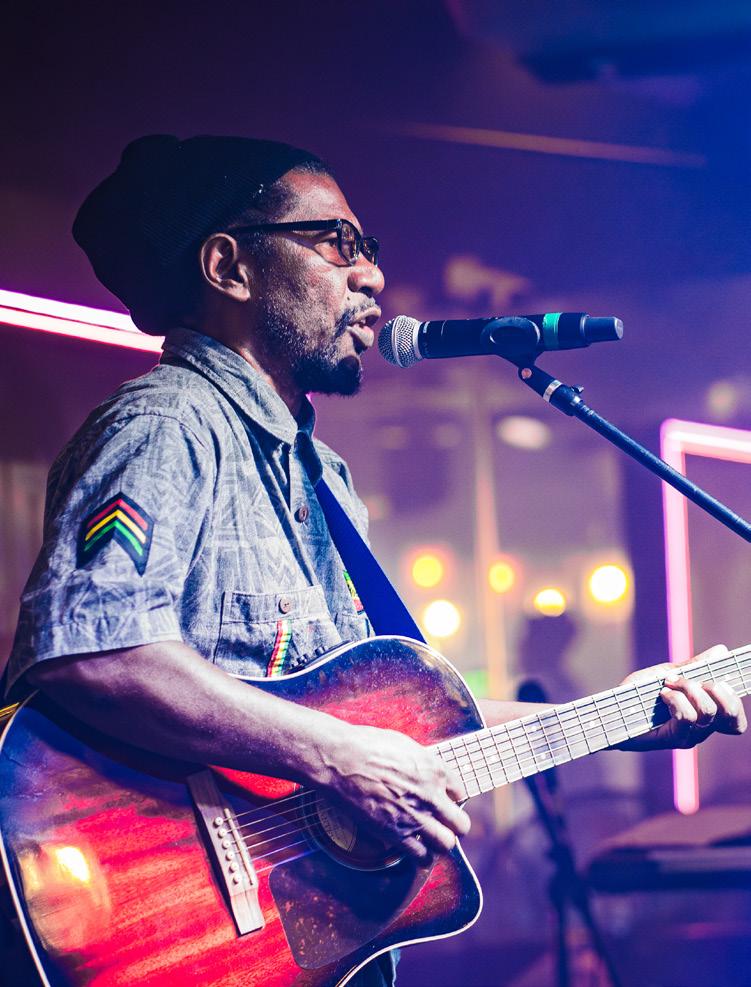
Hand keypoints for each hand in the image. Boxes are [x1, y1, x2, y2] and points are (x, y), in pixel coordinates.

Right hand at [320, 722, 470, 860]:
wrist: (341, 760)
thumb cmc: (368, 745)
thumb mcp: (405, 745)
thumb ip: (422, 762)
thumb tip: (426, 770)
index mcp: (435, 769)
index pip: (461, 792)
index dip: (451, 798)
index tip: (442, 799)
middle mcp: (432, 796)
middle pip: (461, 824)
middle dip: (454, 825)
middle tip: (443, 824)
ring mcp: (415, 817)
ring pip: (447, 844)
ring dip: (440, 843)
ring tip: (431, 839)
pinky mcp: (396, 834)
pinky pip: (422, 857)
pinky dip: (422, 857)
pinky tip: (415, 850)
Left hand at [619, 645, 746, 750]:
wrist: (612, 710)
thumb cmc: (638, 695)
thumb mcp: (668, 674)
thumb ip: (694, 667)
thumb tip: (721, 651)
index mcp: (705, 714)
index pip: (735, 718)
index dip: (734, 698)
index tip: (720, 678)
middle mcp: (702, 729)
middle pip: (729, 714)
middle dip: (716, 689)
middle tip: (694, 680)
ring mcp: (690, 736)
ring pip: (708, 712)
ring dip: (688, 689)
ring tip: (668, 684)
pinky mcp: (674, 738)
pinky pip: (687, 717)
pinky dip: (676, 699)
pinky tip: (662, 694)